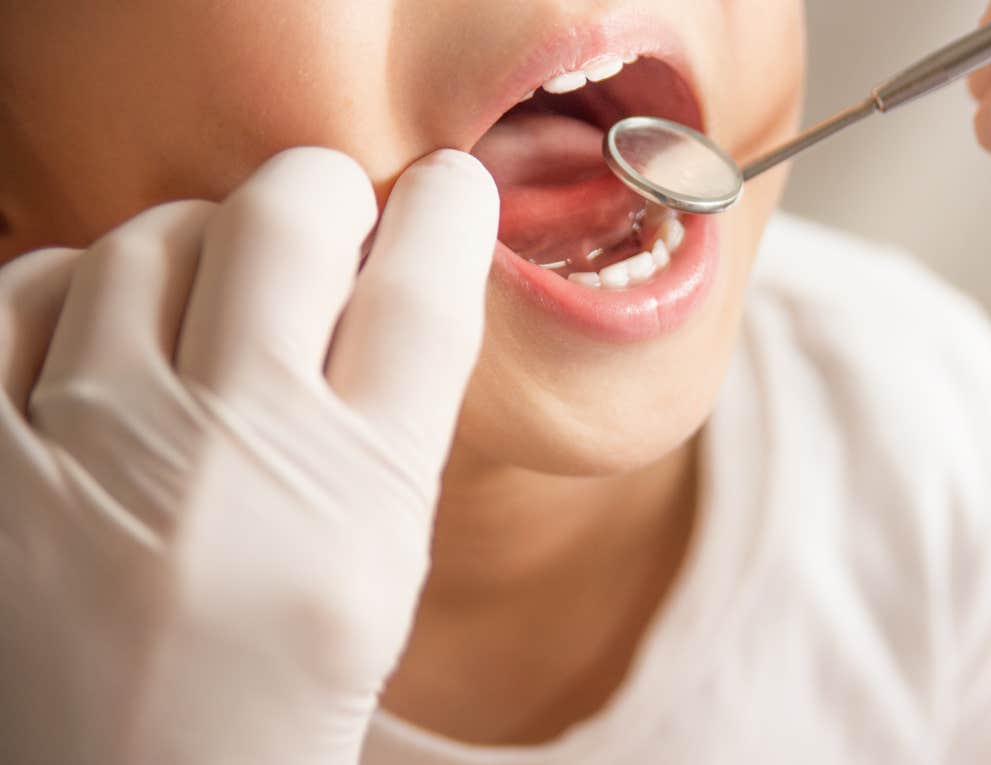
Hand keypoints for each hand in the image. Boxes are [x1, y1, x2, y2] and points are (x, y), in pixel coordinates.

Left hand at [0, 147, 498, 763]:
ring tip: (205, 301)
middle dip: (317, 190)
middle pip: (285, 219)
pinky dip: (76, 287)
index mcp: (359, 500)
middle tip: (323, 214)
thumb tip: (385, 264)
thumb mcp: (376, 568)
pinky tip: (101, 336)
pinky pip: (27, 287)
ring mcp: (90, 449)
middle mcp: (230, 455)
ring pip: (153, 237)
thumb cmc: (271, 691)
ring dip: (198, 245)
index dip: (445, 210)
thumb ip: (389, 422)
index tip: (446, 187)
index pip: (422, 293)